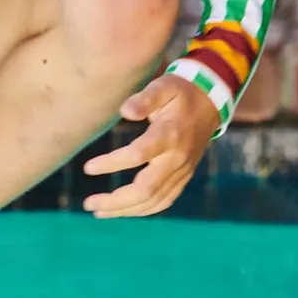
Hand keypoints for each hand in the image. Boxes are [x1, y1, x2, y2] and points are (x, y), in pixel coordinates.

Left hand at [82, 73, 219, 217]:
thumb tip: (125, 111)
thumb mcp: (163, 86)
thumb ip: (144, 98)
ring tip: (98, 211)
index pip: (138, 155)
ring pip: (154, 201)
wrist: (210, 103)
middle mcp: (177, 158)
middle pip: (146, 189)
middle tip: (88, 204)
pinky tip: (123, 211)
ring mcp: (183, 171)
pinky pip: (164, 201)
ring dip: (125, 210)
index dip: (111, 163)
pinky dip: (143, 210)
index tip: (87, 168)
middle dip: (115, 201)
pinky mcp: (184, 177)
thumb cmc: (179, 92)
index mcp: (169, 135)